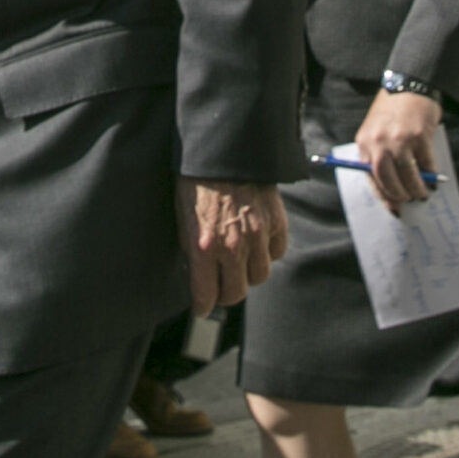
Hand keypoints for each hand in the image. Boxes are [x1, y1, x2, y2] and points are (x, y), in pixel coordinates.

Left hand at [179, 177, 287, 313]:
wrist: (223, 150)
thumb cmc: (196, 181)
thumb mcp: (182, 218)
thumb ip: (192, 249)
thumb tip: (196, 272)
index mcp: (204, 247)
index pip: (206, 295)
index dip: (202, 306)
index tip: (201, 307)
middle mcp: (233, 246)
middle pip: (236, 293)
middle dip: (226, 293)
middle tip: (220, 287)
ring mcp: (257, 235)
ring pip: (259, 276)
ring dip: (248, 273)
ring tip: (239, 263)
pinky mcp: (275, 222)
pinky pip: (276, 252)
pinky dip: (268, 252)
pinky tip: (257, 243)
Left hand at [353, 87, 441, 210]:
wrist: (409, 85)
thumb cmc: (392, 110)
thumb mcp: (376, 130)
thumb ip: (379, 155)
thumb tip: (393, 186)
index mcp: (364, 142)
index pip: (370, 177)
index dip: (384, 197)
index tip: (394, 209)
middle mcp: (379, 142)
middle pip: (388, 180)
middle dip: (400, 195)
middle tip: (410, 200)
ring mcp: (399, 139)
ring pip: (407, 175)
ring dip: (417, 188)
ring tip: (423, 193)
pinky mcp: (419, 136)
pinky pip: (425, 163)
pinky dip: (430, 174)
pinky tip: (433, 179)